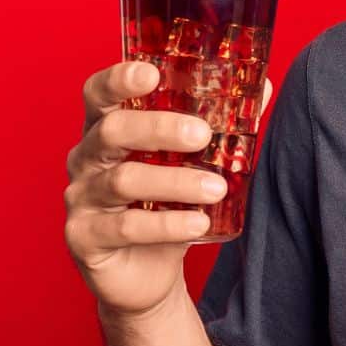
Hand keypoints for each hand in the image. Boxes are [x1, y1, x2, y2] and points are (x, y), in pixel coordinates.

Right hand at [63, 60, 273, 316]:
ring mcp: (81, 199)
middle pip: (112, 130)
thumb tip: (264, 86)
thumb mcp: (190, 161)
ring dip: (175, 182)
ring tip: (217, 188)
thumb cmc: (166, 202)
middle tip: (202, 135)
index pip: (98, 94)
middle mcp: (87, 159)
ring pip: (123, 181)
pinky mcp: (84, 237)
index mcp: (107, 129)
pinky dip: (166, 224)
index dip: (117, 79)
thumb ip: (220, 124)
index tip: (150, 73)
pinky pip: (124, 227)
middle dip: (158, 128)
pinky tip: (199, 223)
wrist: (147, 272)